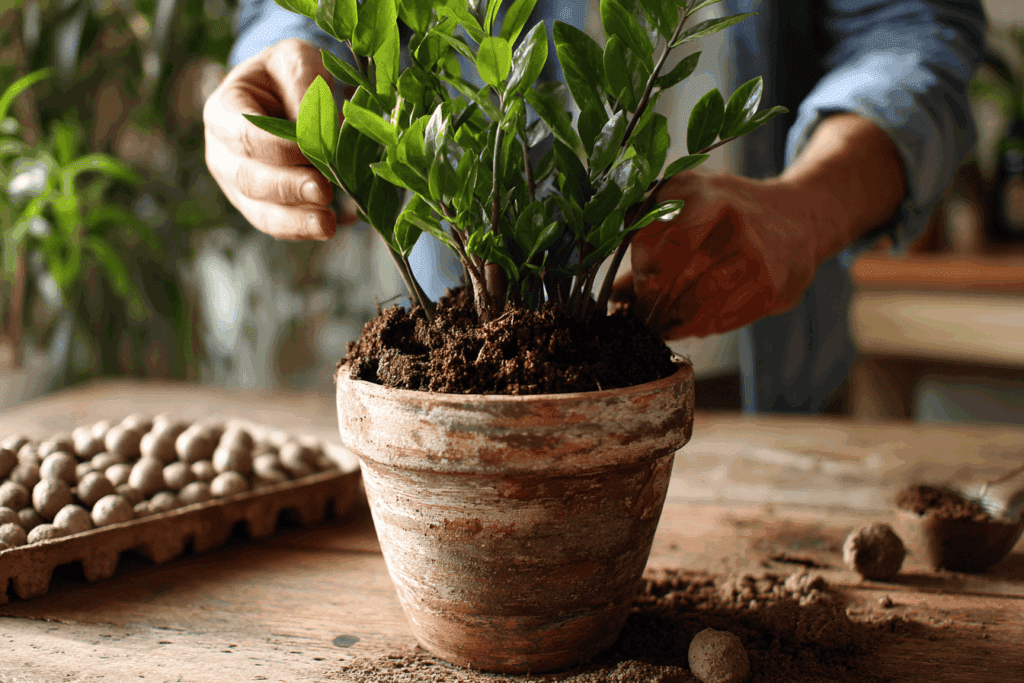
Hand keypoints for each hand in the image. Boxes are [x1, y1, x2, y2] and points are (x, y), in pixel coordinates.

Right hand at [204, 38, 356, 240]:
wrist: (280, 95)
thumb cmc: (285, 75)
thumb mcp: (295, 61)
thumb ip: (303, 85)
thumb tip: (318, 127)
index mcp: (222, 112)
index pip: (245, 135)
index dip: (279, 148)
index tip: (313, 152)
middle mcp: (221, 153)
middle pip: (249, 178)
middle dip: (288, 188)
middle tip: (323, 192)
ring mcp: (236, 185)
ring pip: (259, 210)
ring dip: (294, 221)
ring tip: (328, 225)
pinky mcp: (257, 206)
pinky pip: (273, 224)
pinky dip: (298, 230)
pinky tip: (323, 229)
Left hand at [611, 171, 820, 338]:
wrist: (797, 217)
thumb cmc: (724, 211)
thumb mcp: (684, 202)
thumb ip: (644, 236)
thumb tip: (613, 293)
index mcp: (699, 192)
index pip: (656, 242)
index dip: (641, 273)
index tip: (637, 285)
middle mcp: (730, 219)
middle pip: (674, 277)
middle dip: (653, 301)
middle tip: (645, 312)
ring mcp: (754, 254)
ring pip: (698, 304)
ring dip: (675, 320)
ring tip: (665, 322)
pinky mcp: (771, 286)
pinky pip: (723, 319)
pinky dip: (702, 327)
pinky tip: (694, 321)